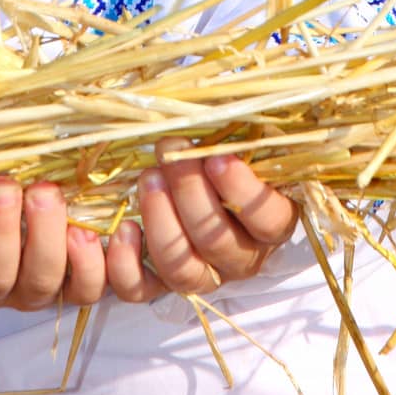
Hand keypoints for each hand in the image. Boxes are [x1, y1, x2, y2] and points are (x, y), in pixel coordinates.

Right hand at [0, 178, 105, 323]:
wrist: (56, 190)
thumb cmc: (2, 175)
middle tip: (2, 188)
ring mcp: (37, 288)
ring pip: (40, 283)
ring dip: (44, 236)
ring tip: (45, 193)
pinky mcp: (80, 284)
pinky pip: (89, 289)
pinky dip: (92, 260)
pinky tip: (98, 225)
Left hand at [105, 141, 299, 301]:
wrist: (190, 174)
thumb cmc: (221, 150)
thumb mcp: (242, 135)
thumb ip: (245, 128)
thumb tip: (236, 104)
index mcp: (271, 222)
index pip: (268, 220)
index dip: (244, 192)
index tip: (218, 158)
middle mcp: (241, 257)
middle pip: (219, 241)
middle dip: (190, 193)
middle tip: (170, 151)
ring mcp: (202, 274)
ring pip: (183, 269)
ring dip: (161, 221)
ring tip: (147, 178)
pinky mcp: (160, 284)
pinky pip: (142, 290)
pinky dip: (128, 264)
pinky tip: (124, 228)